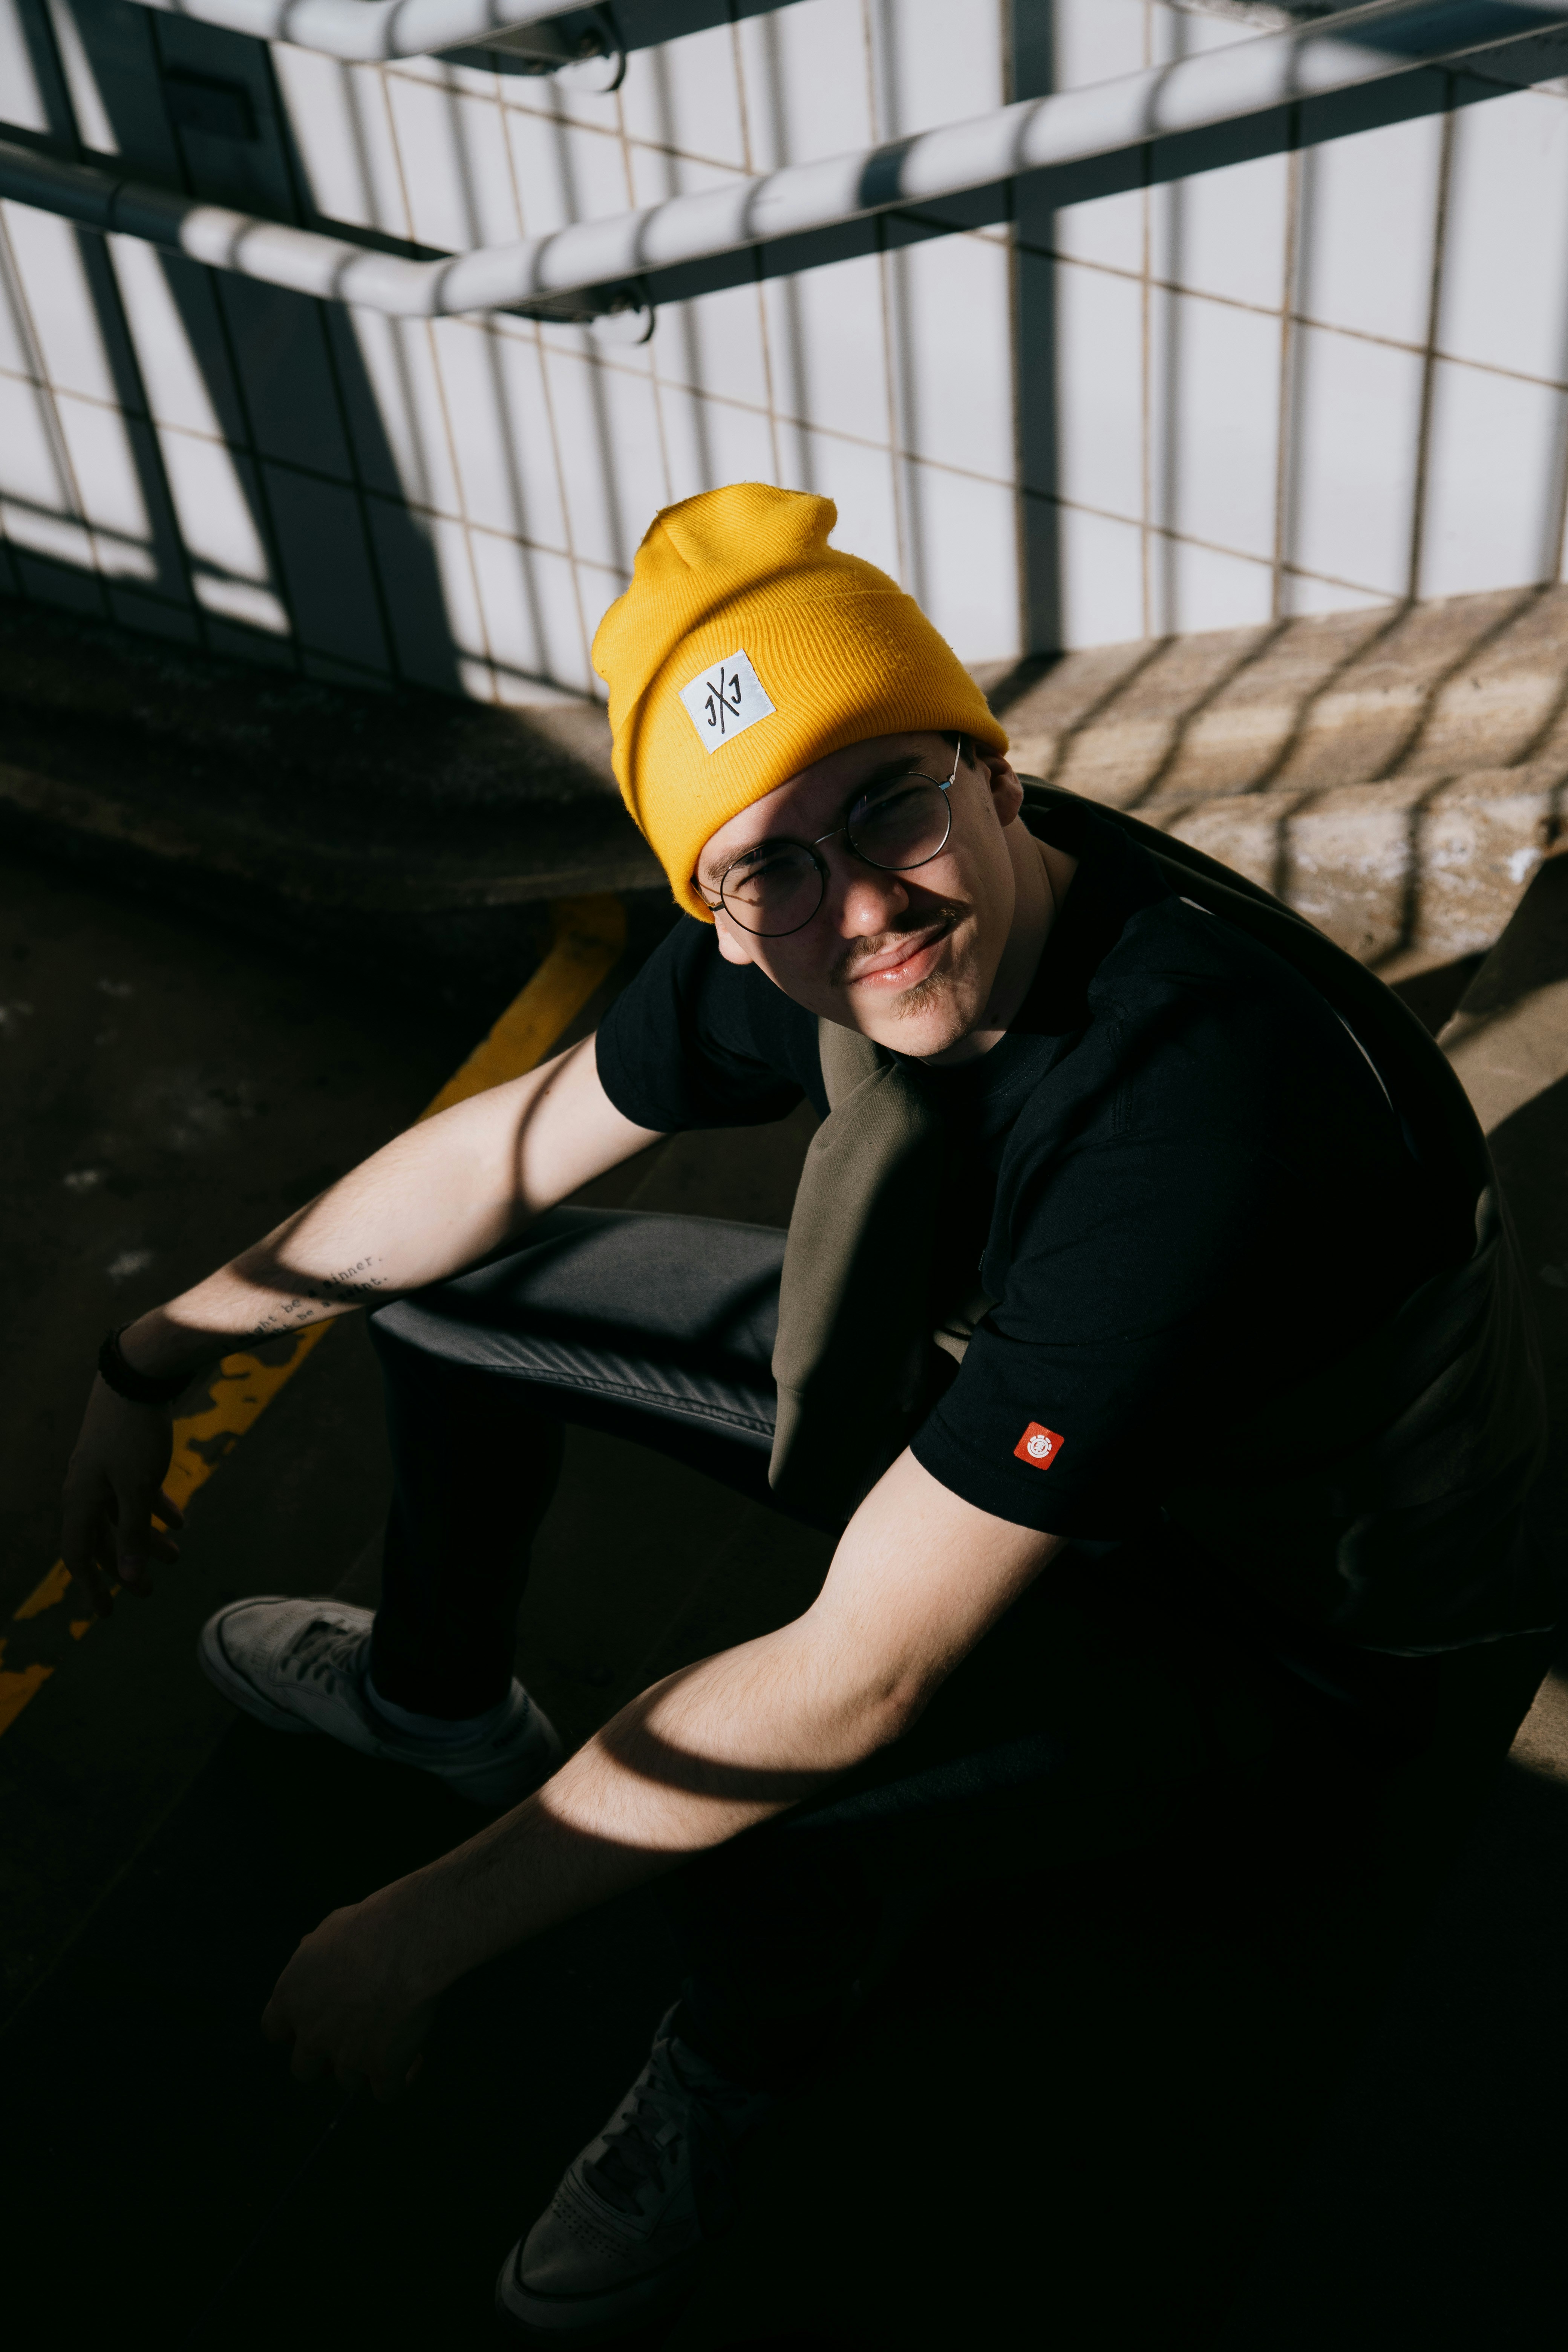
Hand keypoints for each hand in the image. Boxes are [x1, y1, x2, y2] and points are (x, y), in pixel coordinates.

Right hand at [61, 1378, 184, 1615]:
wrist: (138, 1376)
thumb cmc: (134, 1434)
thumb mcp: (136, 1488)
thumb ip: (133, 1534)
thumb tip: (130, 1579)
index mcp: (80, 1499)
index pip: (78, 1554)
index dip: (92, 1586)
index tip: (109, 1613)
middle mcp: (86, 1488)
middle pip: (101, 1540)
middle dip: (126, 1567)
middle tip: (150, 1593)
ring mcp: (104, 1471)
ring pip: (122, 1517)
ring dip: (146, 1539)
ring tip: (176, 1556)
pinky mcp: (124, 1456)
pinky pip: (135, 1493)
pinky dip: (155, 1509)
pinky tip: (179, 1522)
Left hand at [261, 1895, 436, 2102]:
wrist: (407, 1940)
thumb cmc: (371, 1925)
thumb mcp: (329, 1930)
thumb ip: (314, 1954)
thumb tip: (309, 1950)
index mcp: (291, 1998)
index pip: (274, 2030)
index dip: (294, 2030)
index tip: (312, 2023)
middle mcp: (312, 2033)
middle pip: (303, 2069)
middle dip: (325, 2057)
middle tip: (351, 2038)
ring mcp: (346, 2055)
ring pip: (348, 2081)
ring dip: (366, 2065)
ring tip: (392, 2039)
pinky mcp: (382, 2067)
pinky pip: (387, 2092)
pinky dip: (400, 2079)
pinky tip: (414, 2059)